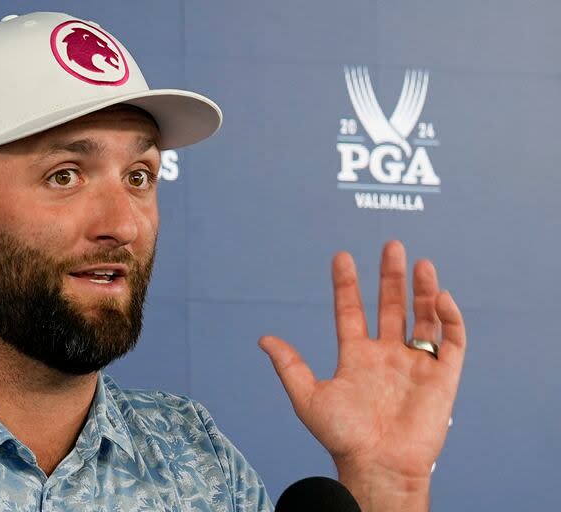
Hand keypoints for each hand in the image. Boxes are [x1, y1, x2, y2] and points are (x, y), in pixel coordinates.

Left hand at [259, 241, 465, 510]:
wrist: (378, 465)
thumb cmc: (343, 437)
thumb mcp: (308, 397)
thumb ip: (290, 365)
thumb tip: (263, 338)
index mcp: (356, 357)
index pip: (351, 311)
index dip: (346, 285)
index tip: (341, 257)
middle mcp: (386, 355)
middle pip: (391, 306)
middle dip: (391, 277)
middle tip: (392, 246)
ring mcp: (415, 363)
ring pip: (423, 317)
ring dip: (423, 290)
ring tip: (420, 263)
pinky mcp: (443, 376)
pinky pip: (452, 341)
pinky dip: (449, 318)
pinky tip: (440, 297)